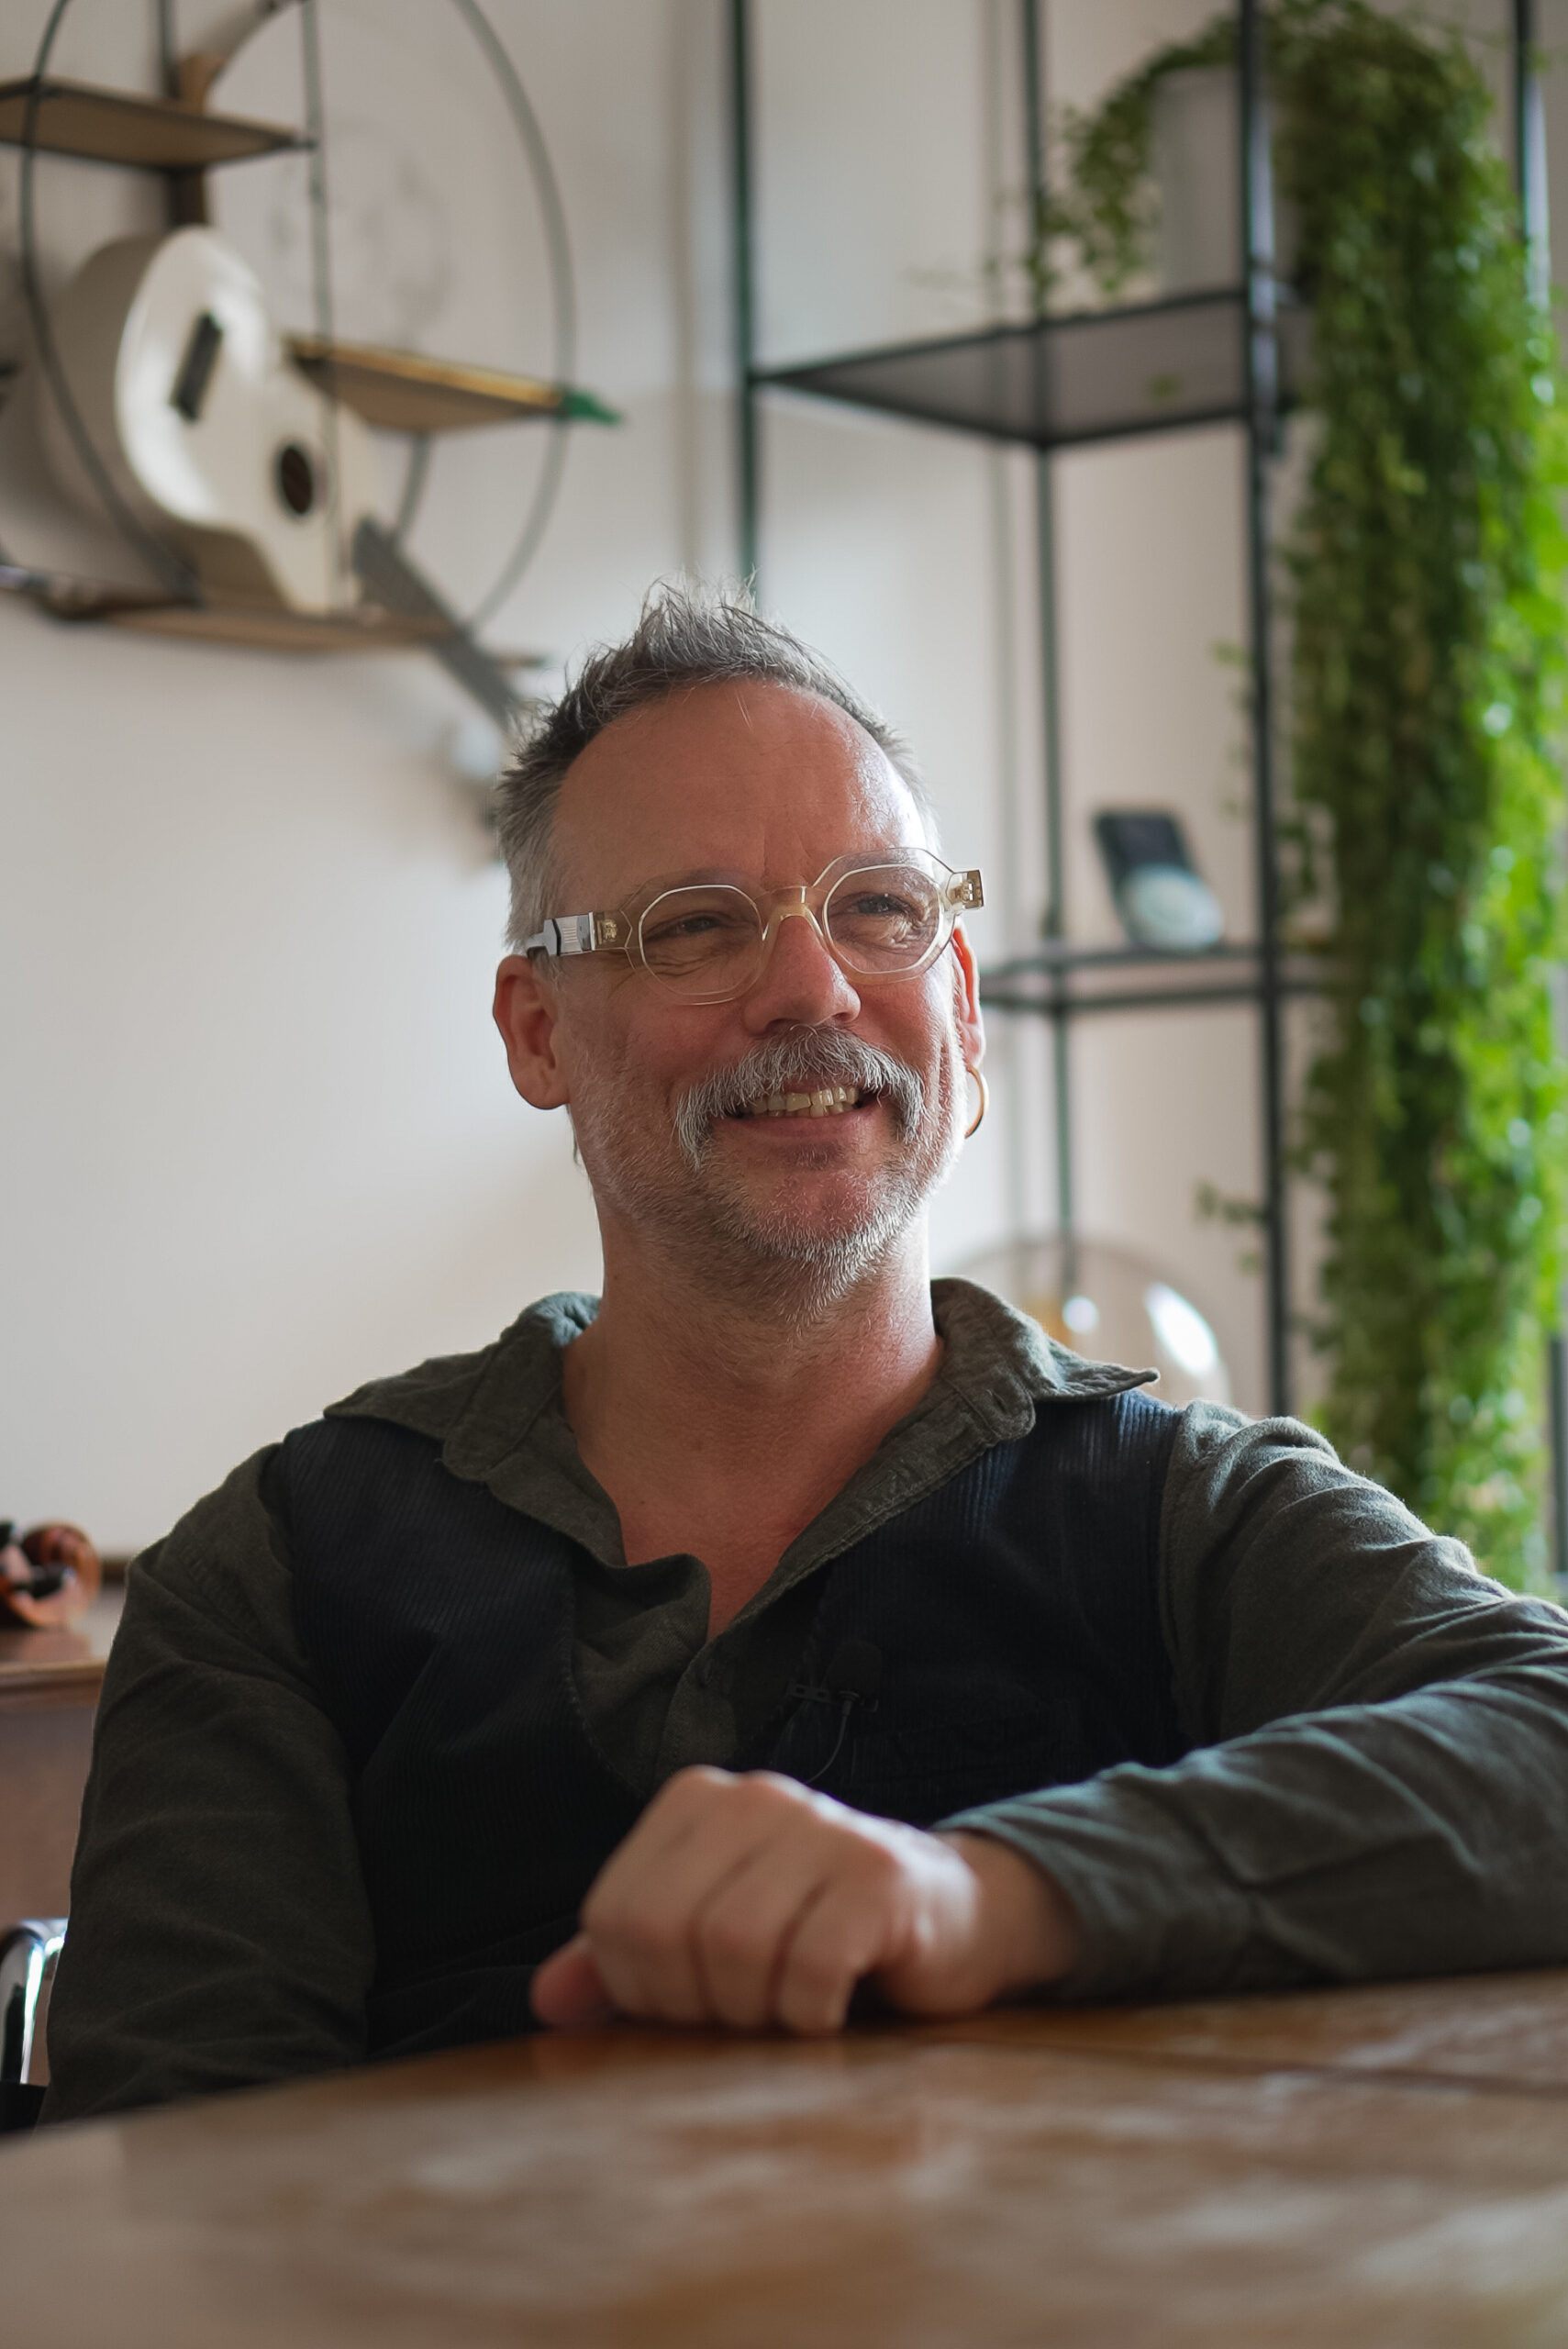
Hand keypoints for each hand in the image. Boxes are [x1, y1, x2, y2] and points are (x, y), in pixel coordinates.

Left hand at [530, 1766, 1079, 2035]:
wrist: (950, 1919)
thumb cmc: (816, 1934)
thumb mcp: (712, 1943)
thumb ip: (628, 1963)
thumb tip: (548, 2002)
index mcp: (697, 1801)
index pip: (615, 1916)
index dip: (641, 1990)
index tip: (693, 2005)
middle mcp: (755, 1796)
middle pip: (667, 1936)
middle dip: (698, 2007)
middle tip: (748, 2015)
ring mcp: (822, 1826)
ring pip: (735, 1951)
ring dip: (759, 2014)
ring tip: (791, 2009)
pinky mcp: (879, 1874)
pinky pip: (809, 1969)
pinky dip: (811, 2016)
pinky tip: (833, 2009)